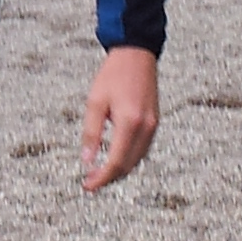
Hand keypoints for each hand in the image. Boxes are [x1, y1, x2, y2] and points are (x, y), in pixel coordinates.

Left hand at [80, 46, 158, 193]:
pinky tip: (114, 158)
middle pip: (127, 166)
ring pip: (136, 160)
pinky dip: (128, 159)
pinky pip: (142, 150)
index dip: (101, 178)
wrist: (137, 55)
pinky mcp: (155, 123)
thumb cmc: (113, 75)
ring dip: (119, 171)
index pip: (115, 162)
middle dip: (109, 178)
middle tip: (90, 181)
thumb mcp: (95, 102)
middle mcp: (145, 128)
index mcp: (129, 123)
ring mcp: (153, 126)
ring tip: (99, 173)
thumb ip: (91, 133)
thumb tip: (87, 161)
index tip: (87, 185)